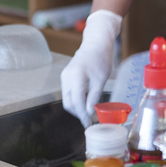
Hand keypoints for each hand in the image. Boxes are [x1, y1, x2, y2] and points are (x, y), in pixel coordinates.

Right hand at [60, 9, 122, 126]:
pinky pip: (68, 92)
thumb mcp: (100, 80)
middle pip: (69, 102)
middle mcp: (66, 77)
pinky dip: (75, 99)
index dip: (82, 115)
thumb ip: (93, 96)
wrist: (96, 43)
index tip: (88, 124)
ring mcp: (64, 76)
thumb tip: (89, 112)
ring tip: (88, 111)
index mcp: (76, 77)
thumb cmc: (101, 59)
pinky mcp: (66, 76)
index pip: (77, 102)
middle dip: (78, 113)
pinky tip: (85, 100)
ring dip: (77, 106)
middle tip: (89, 119)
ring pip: (67, 98)